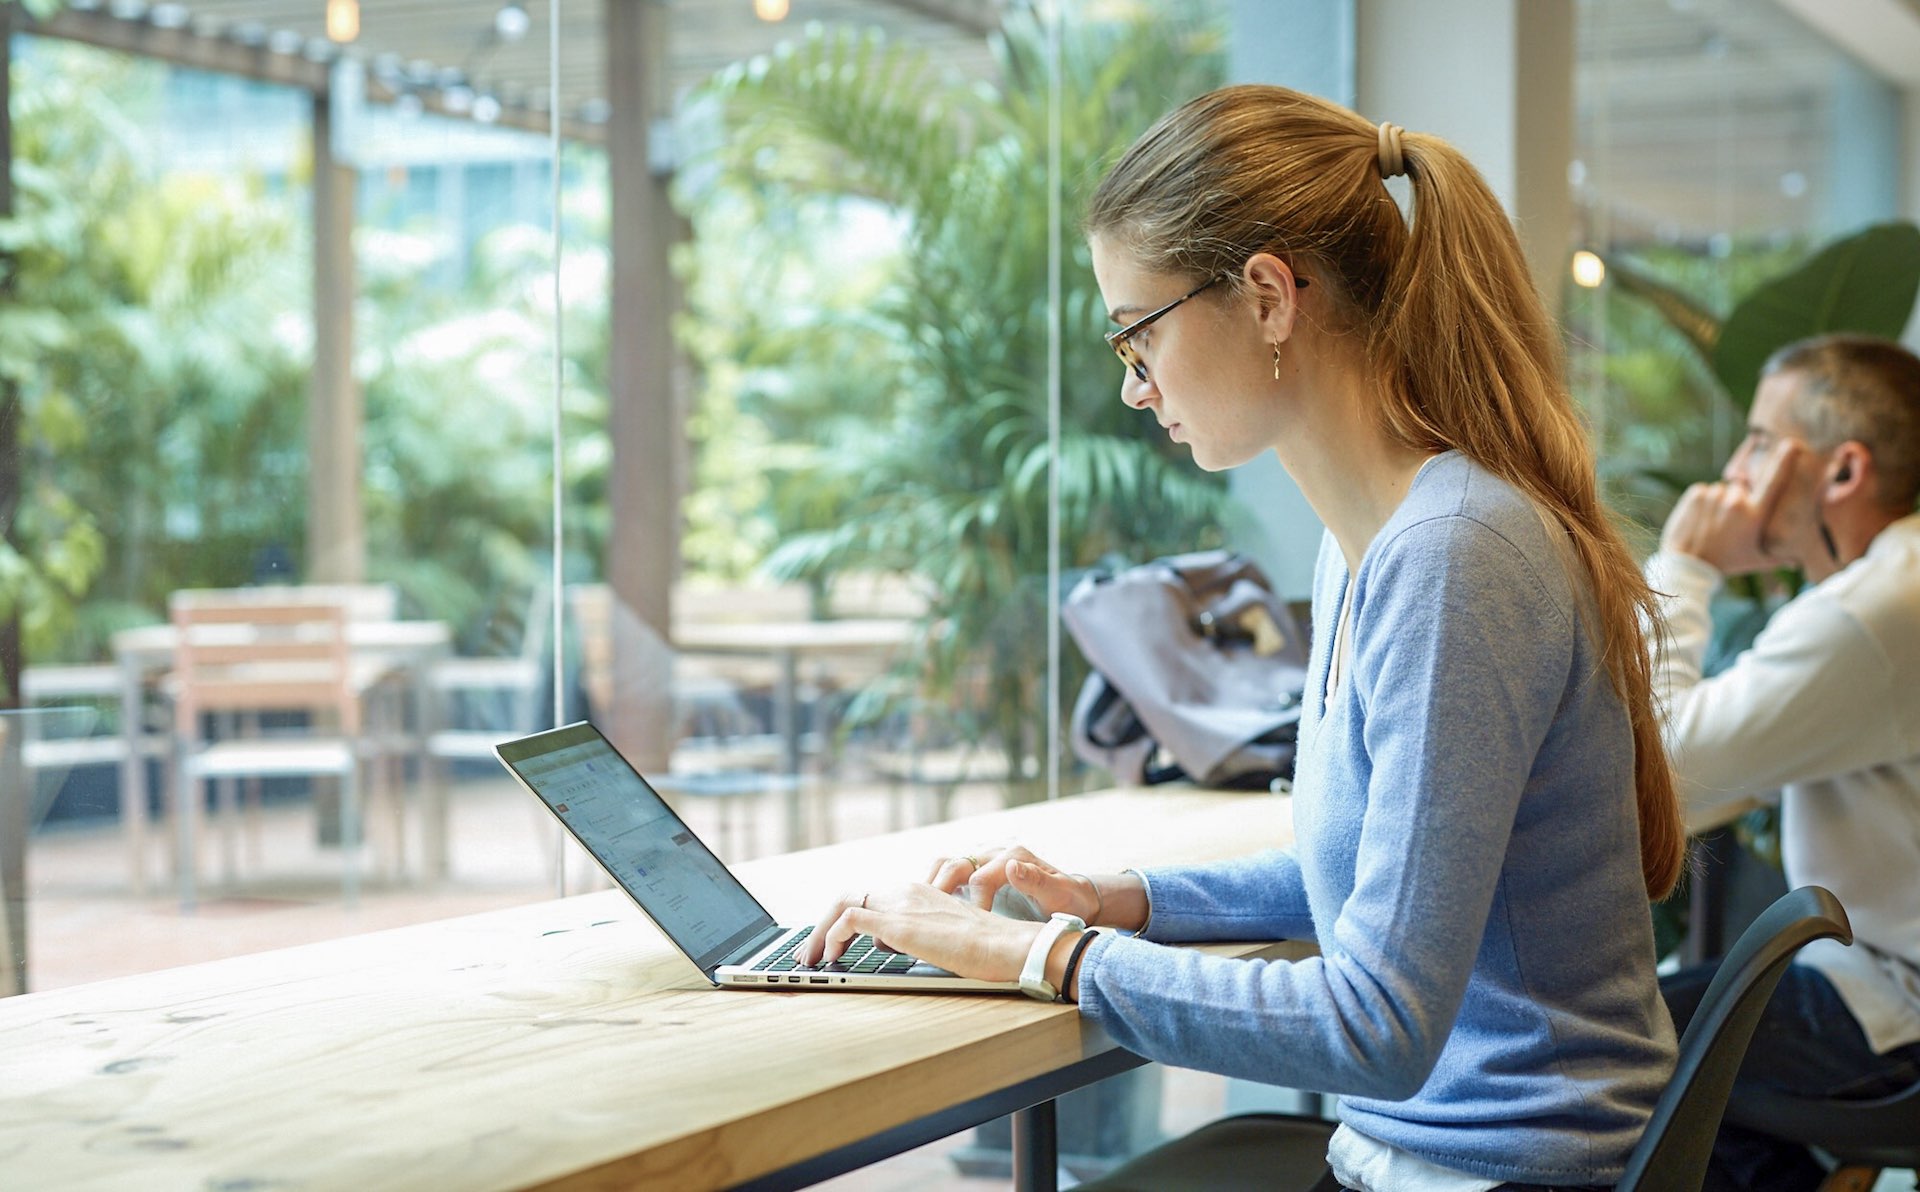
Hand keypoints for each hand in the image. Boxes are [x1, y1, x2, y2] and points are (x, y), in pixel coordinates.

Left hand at [792, 881, 1041, 980]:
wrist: (1008, 946)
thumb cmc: (985, 949)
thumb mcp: (943, 935)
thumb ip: (915, 932)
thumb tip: (887, 944)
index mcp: (918, 891)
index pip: (868, 896)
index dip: (842, 918)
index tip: (830, 941)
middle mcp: (906, 891)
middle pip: (849, 895)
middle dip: (822, 924)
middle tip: (810, 952)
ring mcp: (902, 905)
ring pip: (843, 903)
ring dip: (821, 931)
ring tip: (812, 957)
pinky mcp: (900, 924)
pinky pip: (851, 919)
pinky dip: (832, 936)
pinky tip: (831, 955)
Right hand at [927, 845, 1103, 922]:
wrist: (1072, 899)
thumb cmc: (1067, 900)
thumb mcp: (1059, 893)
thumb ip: (1037, 880)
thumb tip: (1012, 866)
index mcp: (1013, 857)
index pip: (980, 877)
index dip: (974, 902)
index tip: (974, 924)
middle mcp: (994, 854)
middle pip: (956, 863)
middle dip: (942, 889)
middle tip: (936, 916)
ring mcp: (983, 861)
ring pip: (946, 863)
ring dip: (932, 884)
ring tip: (922, 910)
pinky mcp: (976, 872)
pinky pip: (948, 873)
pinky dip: (934, 886)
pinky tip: (928, 907)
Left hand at [1660, 441, 1800, 574]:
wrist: (1688, 566)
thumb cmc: (1729, 563)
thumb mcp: (1759, 561)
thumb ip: (1783, 557)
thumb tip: (1798, 561)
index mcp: (1755, 515)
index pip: (1774, 482)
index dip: (1784, 461)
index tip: (1791, 444)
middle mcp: (1736, 502)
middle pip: (1742, 489)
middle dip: (1738, 501)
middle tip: (1729, 524)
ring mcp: (1715, 496)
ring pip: (1722, 490)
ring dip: (1719, 502)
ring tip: (1713, 524)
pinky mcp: (1696, 493)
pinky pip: (1705, 490)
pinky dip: (1703, 501)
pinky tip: (1700, 519)